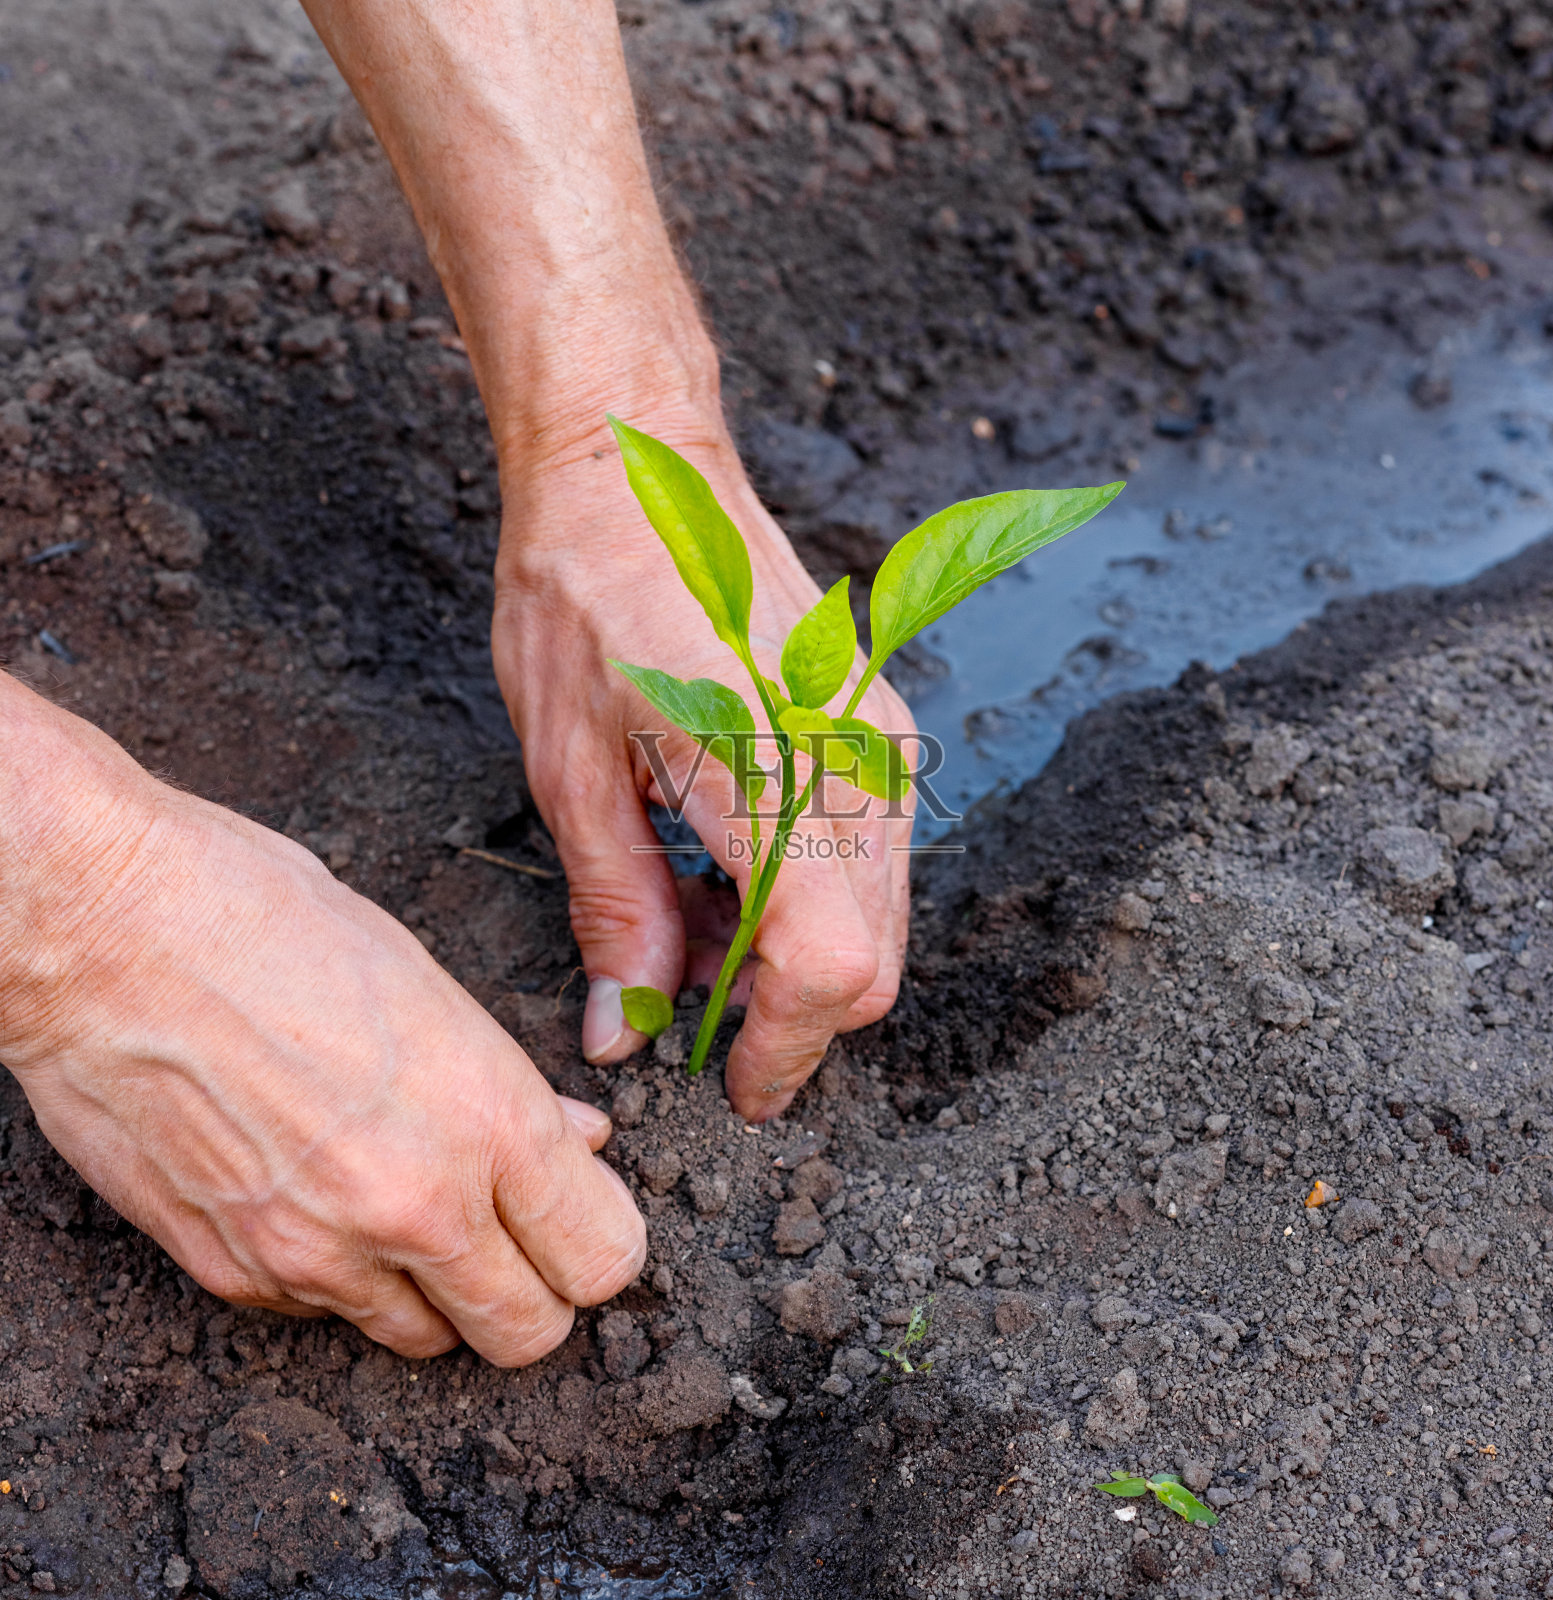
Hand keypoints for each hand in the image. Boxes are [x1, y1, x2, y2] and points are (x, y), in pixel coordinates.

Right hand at [0, 688, 645, 1364]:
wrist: (104, 934)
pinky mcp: (232, 1273)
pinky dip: (341, 1280)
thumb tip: (575, 1141)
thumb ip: (511, 1090)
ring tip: (413, 1210)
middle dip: (536, 1294)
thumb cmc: (269, 923)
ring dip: (439, 1295)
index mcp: (486, 1120)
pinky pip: (324, 1314)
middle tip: (517, 1236)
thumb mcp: (428, 984)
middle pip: (527, 1333)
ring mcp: (318, 1253)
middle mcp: (415, 1208)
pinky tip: (322, 1199)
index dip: (602, 1242)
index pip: (602, 1258)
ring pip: (426, 1340)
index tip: (585, 1217)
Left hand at [492, 416, 914, 1120]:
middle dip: (789, 1016)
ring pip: (878, 916)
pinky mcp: (878, 724)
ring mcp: (880, 739)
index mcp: (772, 769)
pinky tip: (726, 877)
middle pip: (871, 960)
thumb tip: (628, 1026)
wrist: (638, 468)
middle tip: (690, 1015)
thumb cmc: (583, 592)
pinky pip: (873, 856)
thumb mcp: (569, 767)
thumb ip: (615, 911)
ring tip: (689, 937)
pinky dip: (812, 901)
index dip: (782, 1049)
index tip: (729, 1087)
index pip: (826, 965)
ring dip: (797, 959)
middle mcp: (857, 759)